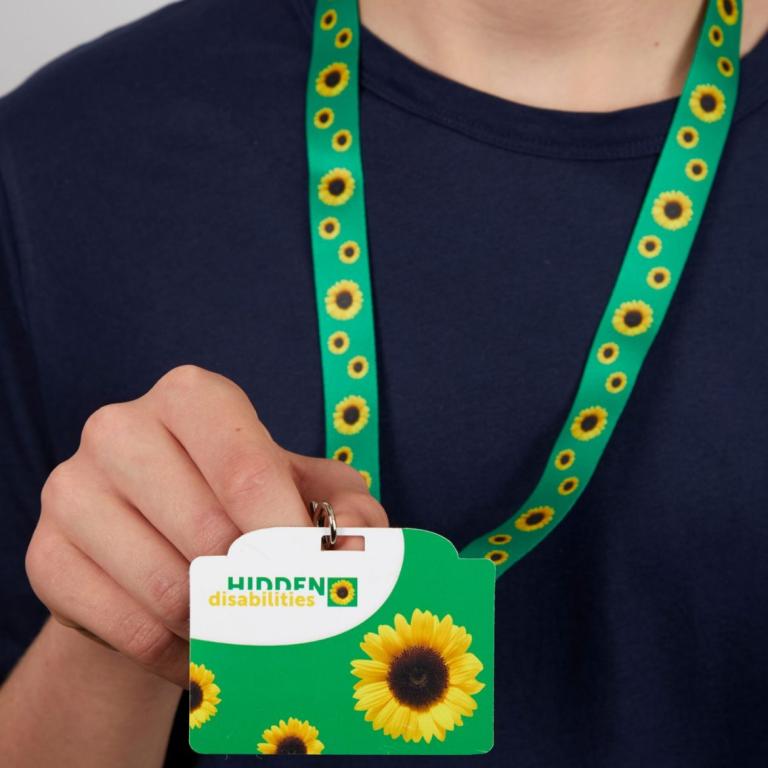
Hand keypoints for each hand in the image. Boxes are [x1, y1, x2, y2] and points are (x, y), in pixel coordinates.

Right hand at [25, 366, 386, 686]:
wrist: (159, 545)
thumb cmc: (248, 506)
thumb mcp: (312, 492)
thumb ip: (350, 510)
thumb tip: (355, 548)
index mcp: (192, 397)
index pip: (247, 470)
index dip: (289, 534)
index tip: (316, 574)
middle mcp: (121, 428)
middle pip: (209, 533)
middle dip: (259, 585)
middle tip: (284, 606)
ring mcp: (72, 489)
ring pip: (169, 588)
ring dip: (221, 622)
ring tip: (243, 622)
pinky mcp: (46, 553)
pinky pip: (127, 627)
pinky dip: (181, 654)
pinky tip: (204, 649)